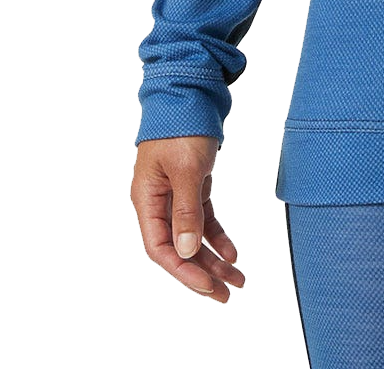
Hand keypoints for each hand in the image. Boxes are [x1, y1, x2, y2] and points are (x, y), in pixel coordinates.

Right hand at [130, 136, 246, 301]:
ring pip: (192, 237)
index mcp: (145, 199)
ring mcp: (174, 193)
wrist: (191, 88)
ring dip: (213, 259)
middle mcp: (157, 201)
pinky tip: (232, 252)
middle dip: (201, 274)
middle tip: (227, 295)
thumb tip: (185, 251)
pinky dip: (217, 235)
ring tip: (238, 280)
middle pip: (177, 248)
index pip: (160, 248)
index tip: (208, 287)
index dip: (183, 271)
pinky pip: (203, 218)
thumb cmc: (181, 124)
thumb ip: (186, 210)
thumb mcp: (185, 168)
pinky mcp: (192, 184)